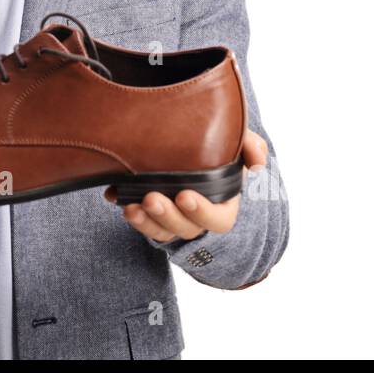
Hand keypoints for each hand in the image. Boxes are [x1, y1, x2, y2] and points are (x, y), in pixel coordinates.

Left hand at [103, 128, 267, 241]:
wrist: (190, 144)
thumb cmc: (219, 147)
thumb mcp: (239, 142)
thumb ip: (251, 147)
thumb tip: (257, 163)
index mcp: (223, 204)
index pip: (217, 220)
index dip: (202, 212)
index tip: (185, 196)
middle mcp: (197, 217)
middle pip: (184, 228)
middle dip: (167, 216)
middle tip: (151, 198)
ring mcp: (173, 219)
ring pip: (161, 231)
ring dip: (145, 221)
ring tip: (131, 207)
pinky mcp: (152, 215)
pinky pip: (142, 223)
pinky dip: (130, 214)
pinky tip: (116, 197)